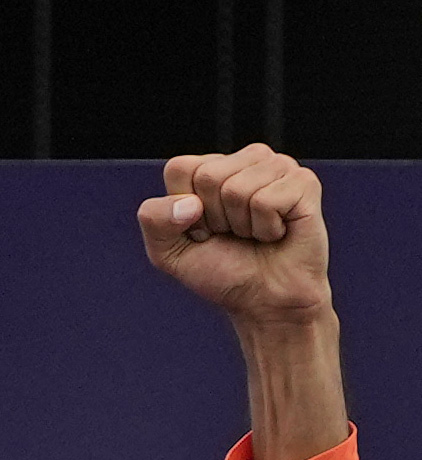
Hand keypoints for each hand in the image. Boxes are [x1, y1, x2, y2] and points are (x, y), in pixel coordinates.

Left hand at [142, 144, 333, 330]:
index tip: (202, 229)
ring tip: (255, 233)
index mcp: (211, 168)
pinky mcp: (304, 182)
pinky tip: (277, 233)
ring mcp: (278, 167)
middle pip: (209, 176)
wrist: (264, 300)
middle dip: (214, 217)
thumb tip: (190, 203)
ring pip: (237, 188)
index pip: (180, 168)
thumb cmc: (221, 272)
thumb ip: (154, 220)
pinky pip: (266, 201)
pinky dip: (266, 228)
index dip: (182, 210)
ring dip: (242, 224)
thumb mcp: (168, 252)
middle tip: (233, 233)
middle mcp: (246, 160)